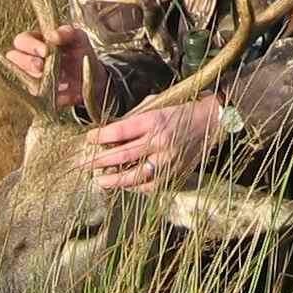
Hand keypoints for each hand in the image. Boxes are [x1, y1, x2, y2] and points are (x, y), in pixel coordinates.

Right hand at [4, 25, 90, 113]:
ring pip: (25, 79)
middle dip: (27, 62)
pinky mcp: (40, 96)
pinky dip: (57, 95)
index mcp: (35, 42)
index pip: (21, 41)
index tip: (45, 51)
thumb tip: (53, 35)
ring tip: (61, 77)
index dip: (30, 45)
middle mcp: (28, 60)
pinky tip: (69, 93)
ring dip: (40, 78)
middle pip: (13, 58)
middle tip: (41, 66)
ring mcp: (32, 79)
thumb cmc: (81, 53)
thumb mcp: (79, 39)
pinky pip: (41, 97)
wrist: (93, 76)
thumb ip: (67, 33)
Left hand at [84, 96, 224, 192]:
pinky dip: (135, 187)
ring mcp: (168, 160)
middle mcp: (160, 142)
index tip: (89, 139)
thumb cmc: (180, 111)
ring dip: (114, 180)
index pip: (120, 131)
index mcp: (154, 121)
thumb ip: (135, 118)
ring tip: (99, 181)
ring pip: (135, 175)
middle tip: (83, 166)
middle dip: (99, 161)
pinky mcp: (175, 173)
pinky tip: (124, 185)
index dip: (101, 137)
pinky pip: (150, 186)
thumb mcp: (157, 106)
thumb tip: (111, 130)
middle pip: (123, 155)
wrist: (210, 122)